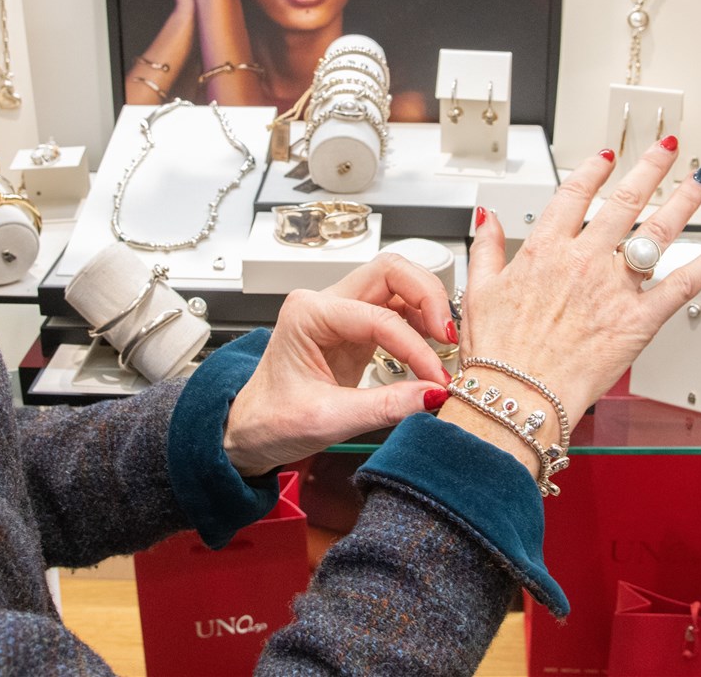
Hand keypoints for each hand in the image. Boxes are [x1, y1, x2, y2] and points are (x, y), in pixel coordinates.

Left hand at [223, 253, 457, 476]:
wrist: (251, 429)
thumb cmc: (272, 419)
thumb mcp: (328, 420)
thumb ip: (384, 406)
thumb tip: (433, 395)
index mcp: (308, 313)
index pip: (378, 316)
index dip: (414, 346)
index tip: (437, 377)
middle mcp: (324, 302)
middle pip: (391, 271)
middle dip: (427, 296)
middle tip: (449, 336)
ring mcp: (341, 311)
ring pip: (397, 283)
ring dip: (427, 305)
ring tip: (445, 343)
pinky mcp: (355, 328)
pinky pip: (396, 308)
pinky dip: (419, 321)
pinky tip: (431, 346)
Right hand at [456, 138, 700, 434]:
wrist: (518, 394)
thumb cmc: (499, 353)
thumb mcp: (479, 291)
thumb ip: (487, 248)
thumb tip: (488, 219)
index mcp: (545, 251)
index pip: (575, 194)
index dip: (593, 169)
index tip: (606, 155)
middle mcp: (584, 260)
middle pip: (625, 200)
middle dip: (649, 168)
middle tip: (665, 150)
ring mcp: (615, 287)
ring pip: (658, 232)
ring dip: (684, 200)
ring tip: (700, 178)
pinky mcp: (640, 320)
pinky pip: (683, 284)